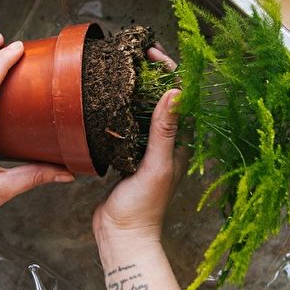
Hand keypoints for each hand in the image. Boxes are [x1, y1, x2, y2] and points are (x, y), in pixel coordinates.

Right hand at [92, 45, 184, 244]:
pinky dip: (121, 108)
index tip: (154, 54)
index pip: (180, 99)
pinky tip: (109, 98)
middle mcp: (166, 143)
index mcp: (180, 143)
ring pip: (144, 110)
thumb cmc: (143, 208)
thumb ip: (164, 131)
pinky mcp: (128, 155)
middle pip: (162, 100)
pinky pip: (127, 125)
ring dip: (136, 88)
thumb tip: (176, 93)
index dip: (170, 73)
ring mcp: (147, 149)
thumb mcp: (156, 166)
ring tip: (122, 67)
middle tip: (136, 53)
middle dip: (152, 75)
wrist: (120, 235)